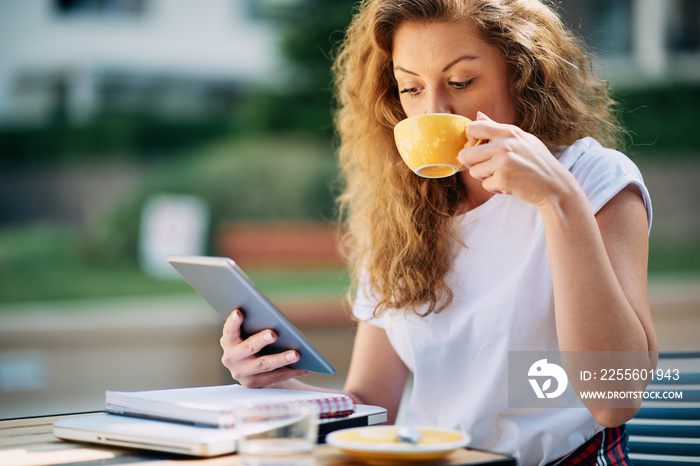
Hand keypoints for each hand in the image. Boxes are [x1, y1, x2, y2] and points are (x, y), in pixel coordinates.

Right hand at [220, 309, 310, 387]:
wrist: (252, 371)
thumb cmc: (254, 343)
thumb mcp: (250, 334)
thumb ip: (256, 326)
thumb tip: (277, 321)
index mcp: (228, 341)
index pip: (229, 330)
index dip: (233, 322)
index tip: (239, 312)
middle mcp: (231, 358)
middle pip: (248, 348)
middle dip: (260, 340)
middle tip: (273, 333)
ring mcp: (241, 373)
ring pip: (263, 365)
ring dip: (281, 359)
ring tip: (297, 354)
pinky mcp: (254, 384)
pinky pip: (276, 377)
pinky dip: (293, 371)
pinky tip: (307, 367)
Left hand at [458, 112, 577, 207]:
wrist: (554, 184)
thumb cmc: (536, 161)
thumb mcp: (521, 138)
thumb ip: (496, 128)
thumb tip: (478, 115)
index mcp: (508, 132)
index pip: (472, 128)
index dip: (469, 139)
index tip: (477, 146)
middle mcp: (504, 145)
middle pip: (465, 154)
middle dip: (471, 163)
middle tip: (484, 166)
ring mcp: (503, 162)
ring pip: (473, 172)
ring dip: (484, 177)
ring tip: (502, 174)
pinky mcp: (503, 179)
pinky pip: (485, 185)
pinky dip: (495, 187)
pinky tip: (509, 183)